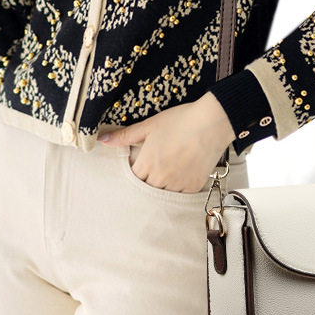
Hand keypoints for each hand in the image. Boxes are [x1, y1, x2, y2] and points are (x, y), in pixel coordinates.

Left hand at [97, 92, 235, 192]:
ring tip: (169, 168)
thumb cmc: (181, 120)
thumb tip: (102, 140)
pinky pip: (180, 194)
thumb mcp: (150, 125)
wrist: (212, 122)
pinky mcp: (194, 186)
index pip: (133, 178)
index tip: (140, 163)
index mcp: (148, 163)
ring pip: (163, 193)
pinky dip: (178, 187)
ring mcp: (179, 184)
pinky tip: (182, 172)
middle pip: (146, 188)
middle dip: (147, 179)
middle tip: (156, 165)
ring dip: (162, 185)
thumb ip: (125, 136)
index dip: (136, 171)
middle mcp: (161, 177)